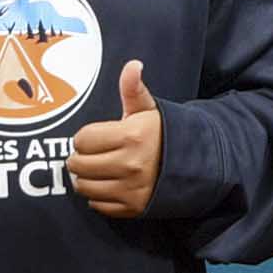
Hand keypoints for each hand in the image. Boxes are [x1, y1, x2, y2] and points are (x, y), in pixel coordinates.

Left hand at [72, 59, 166, 217]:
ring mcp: (131, 188)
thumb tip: (132, 64)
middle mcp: (130, 164)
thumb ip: (133, 88)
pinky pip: (98, 206)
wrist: (194, 164)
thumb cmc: (163, 134)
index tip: (95, 137)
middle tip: (90, 154)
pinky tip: (107, 185)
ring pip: (84, 187)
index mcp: (130, 136)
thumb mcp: (148, 109)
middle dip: (80, 158)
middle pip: (78, 165)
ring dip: (85, 178)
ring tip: (95, 170)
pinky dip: (98, 197)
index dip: (85, 137)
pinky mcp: (133, 207)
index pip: (82, 140)